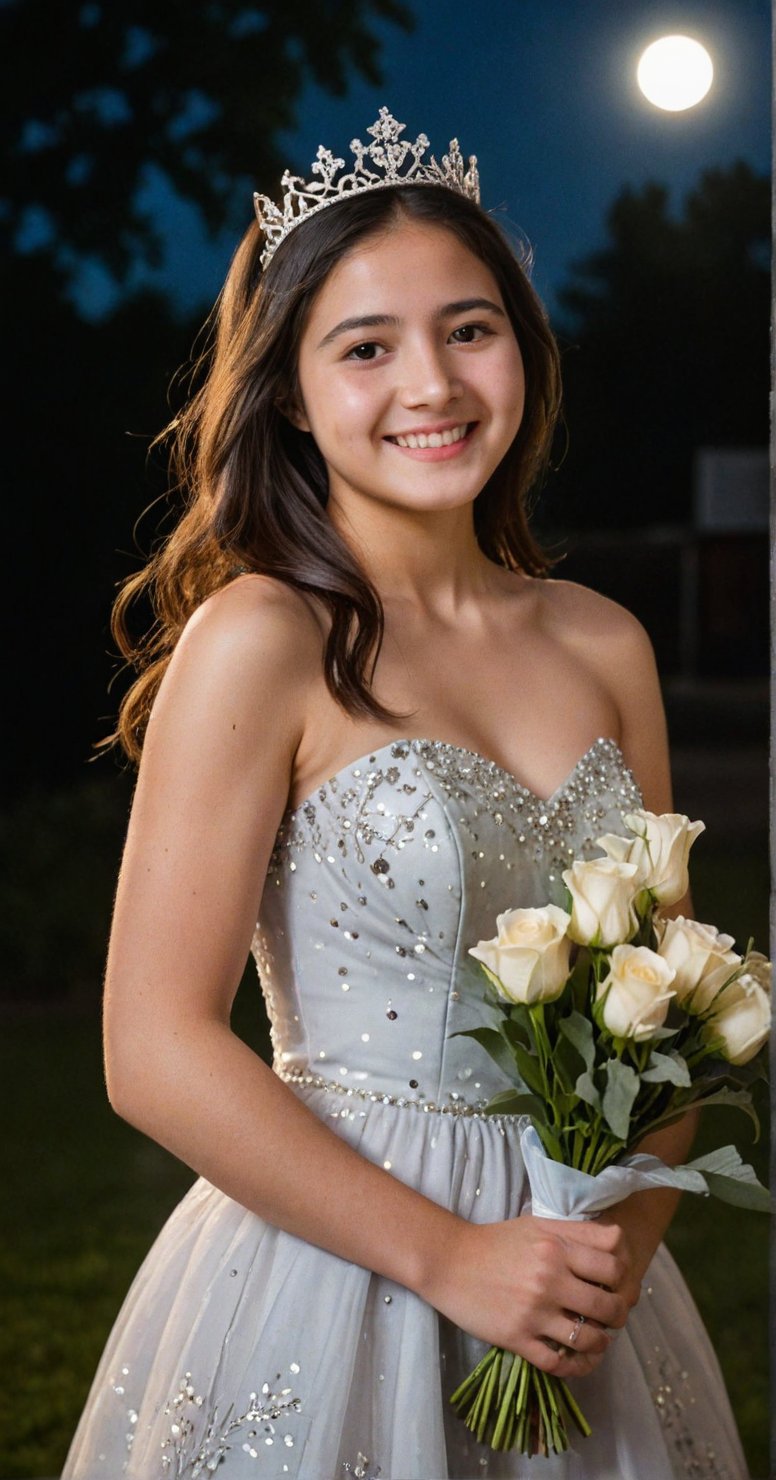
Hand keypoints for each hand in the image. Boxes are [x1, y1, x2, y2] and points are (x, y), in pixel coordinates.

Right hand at [422, 1213, 635, 1378]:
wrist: (450, 1262)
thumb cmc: (496, 1241)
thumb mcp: (537, 1225)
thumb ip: (577, 1231)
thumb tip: (616, 1240)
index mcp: (556, 1248)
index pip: (613, 1267)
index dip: (623, 1278)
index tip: (618, 1285)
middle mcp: (550, 1280)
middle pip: (607, 1306)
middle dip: (618, 1315)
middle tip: (613, 1316)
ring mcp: (534, 1313)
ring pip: (588, 1339)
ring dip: (601, 1343)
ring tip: (599, 1340)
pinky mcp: (517, 1339)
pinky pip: (558, 1363)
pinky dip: (576, 1367)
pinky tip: (579, 1360)